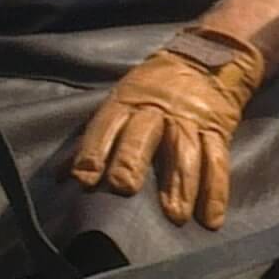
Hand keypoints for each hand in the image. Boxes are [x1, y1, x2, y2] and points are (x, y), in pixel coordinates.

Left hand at [68, 26, 266, 228]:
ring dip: (180, 184)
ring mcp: (189, 121)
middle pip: (143, 136)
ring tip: (175, 215)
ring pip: (184, 151)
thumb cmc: (151, 89)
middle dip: (132, 161)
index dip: (94, 151)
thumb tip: (60, 176)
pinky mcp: (217, 130)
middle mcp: (157, 111)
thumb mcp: (120, 102)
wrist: (204, 60)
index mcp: (127, 102)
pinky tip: (211, 218)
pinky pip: (217, 161)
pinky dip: (216, 191)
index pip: (107, 126)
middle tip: (124, 188)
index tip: (84, 180)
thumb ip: (94, 138)